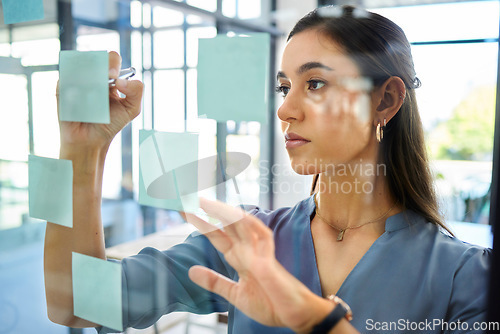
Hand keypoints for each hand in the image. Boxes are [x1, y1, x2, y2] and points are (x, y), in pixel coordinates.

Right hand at [57, 51, 143, 153]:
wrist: (91, 140)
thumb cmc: (111, 123)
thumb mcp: (132, 108)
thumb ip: (137, 92)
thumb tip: (121, 81)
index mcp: (110, 77)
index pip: (111, 58)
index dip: (113, 62)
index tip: (114, 77)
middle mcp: (92, 75)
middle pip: (94, 57)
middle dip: (100, 64)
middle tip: (106, 78)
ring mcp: (76, 80)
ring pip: (78, 65)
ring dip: (86, 75)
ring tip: (92, 91)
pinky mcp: (62, 88)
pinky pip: (65, 79)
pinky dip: (73, 85)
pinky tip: (79, 97)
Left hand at [186, 199, 333, 332]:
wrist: (295, 316)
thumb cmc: (270, 304)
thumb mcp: (235, 294)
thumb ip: (215, 282)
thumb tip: (191, 270)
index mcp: (239, 257)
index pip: (216, 235)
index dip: (201, 223)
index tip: (185, 210)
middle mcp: (248, 250)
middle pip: (225, 225)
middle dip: (208, 211)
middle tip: (188, 196)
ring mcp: (259, 253)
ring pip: (241, 225)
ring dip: (224, 213)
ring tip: (206, 202)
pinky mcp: (270, 261)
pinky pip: (262, 237)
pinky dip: (251, 225)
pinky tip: (237, 214)